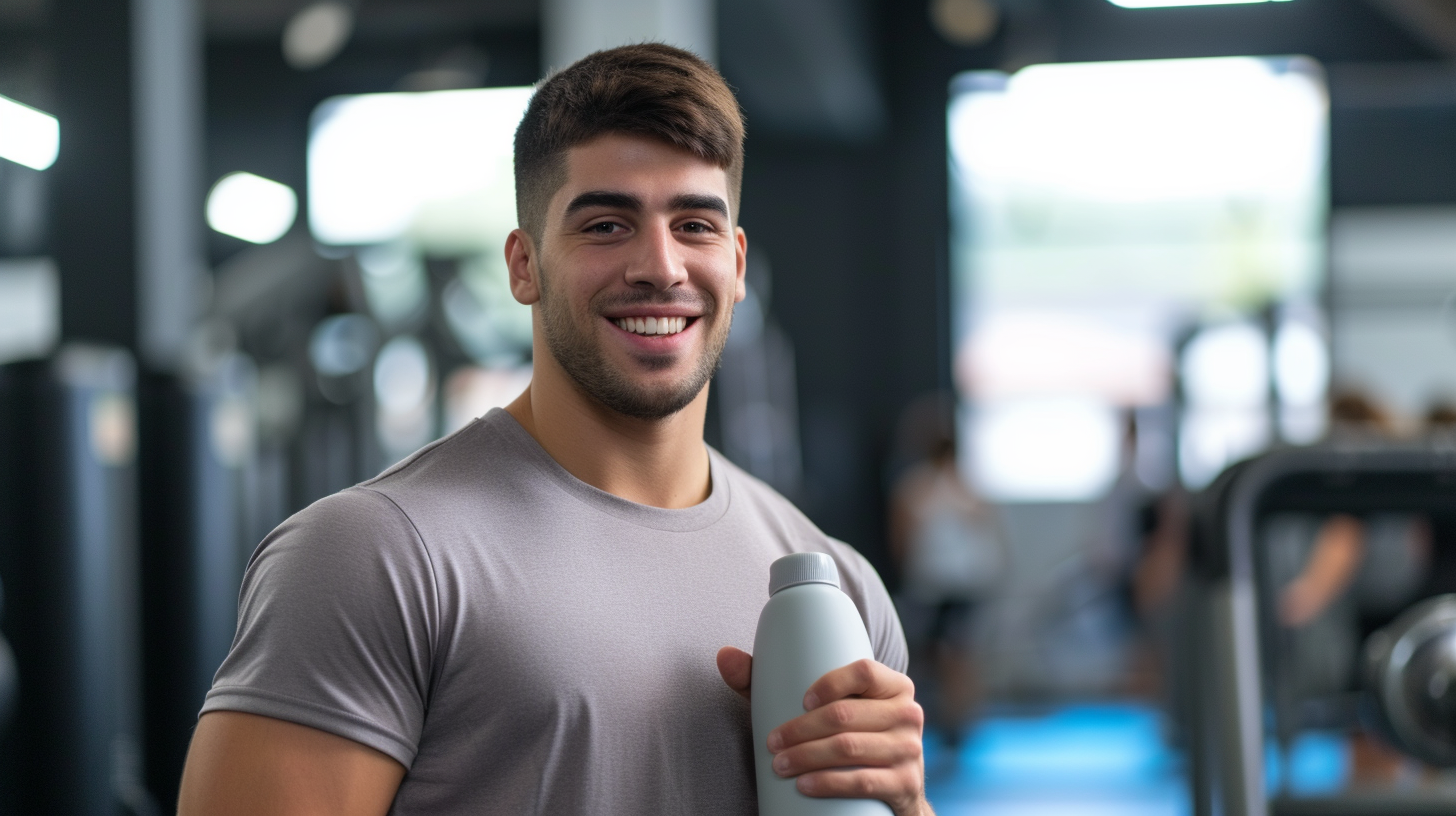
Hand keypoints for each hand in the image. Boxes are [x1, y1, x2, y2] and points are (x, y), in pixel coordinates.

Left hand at [716, 647, 932, 815]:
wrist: (895, 789)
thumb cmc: (851, 737)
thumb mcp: (824, 709)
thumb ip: (772, 681)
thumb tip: (724, 655)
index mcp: (894, 686)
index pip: (864, 670)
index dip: (830, 683)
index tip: (800, 700)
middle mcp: (908, 714)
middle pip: (846, 714)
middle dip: (800, 730)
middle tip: (773, 743)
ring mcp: (910, 751)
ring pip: (849, 748)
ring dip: (807, 757)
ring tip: (780, 764)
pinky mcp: (905, 785)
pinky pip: (863, 781)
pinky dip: (829, 783)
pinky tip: (805, 784)